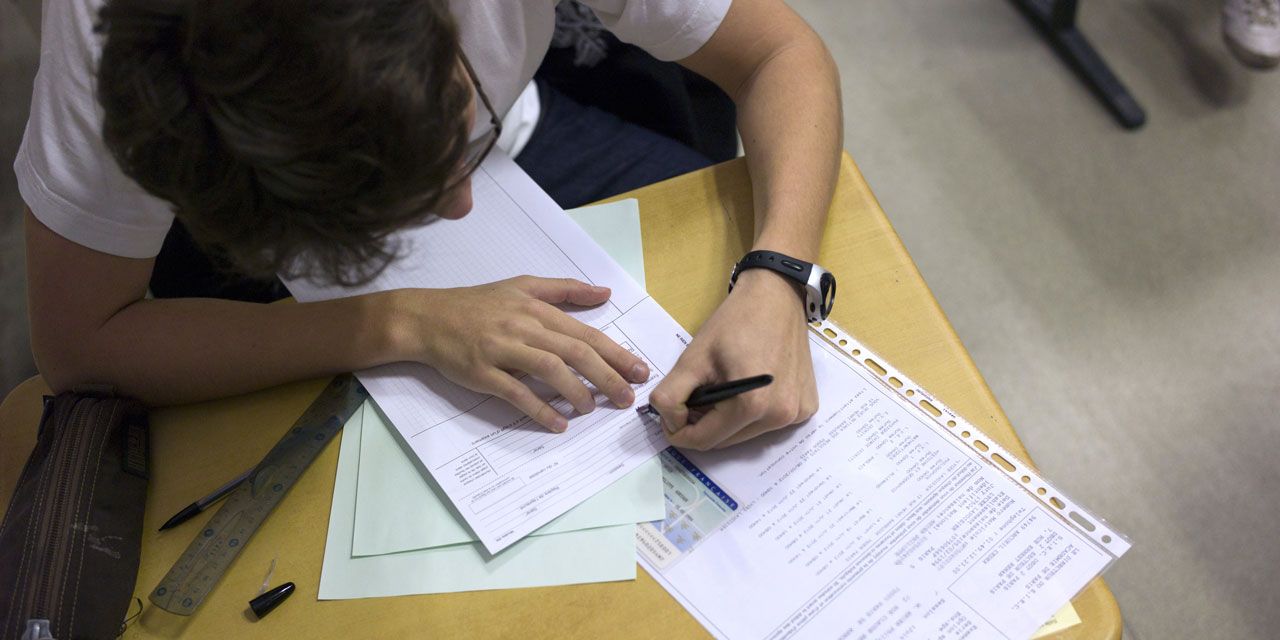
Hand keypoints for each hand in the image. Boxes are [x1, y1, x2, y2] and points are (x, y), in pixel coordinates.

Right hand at [387, 276, 649, 431]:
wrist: (427, 317)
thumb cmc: (477, 304)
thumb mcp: (522, 285)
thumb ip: (565, 289)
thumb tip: (605, 292)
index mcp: (537, 309)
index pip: (585, 333)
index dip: (616, 354)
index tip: (639, 372)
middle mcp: (523, 327)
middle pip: (574, 352)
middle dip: (606, 376)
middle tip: (626, 398)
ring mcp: (502, 350)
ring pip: (549, 369)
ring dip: (576, 392)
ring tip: (592, 409)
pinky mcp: (482, 372)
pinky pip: (516, 393)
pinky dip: (540, 409)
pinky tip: (558, 423)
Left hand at [649, 269, 817, 449]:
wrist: (777, 296)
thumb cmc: (736, 322)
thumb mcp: (693, 357)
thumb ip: (671, 395)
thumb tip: (669, 422)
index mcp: (753, 406)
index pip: (705, 441)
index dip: (679, 432)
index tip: (670, 416)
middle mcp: (780, 416)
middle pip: (726, 441)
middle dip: (703, 424)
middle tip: (693, 397)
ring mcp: (798, 414)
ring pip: (746, 434)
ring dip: (726, 420)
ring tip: (720, 387)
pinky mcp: (807, 407)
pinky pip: (769, 423)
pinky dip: (751, 414)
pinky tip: (747, 387)